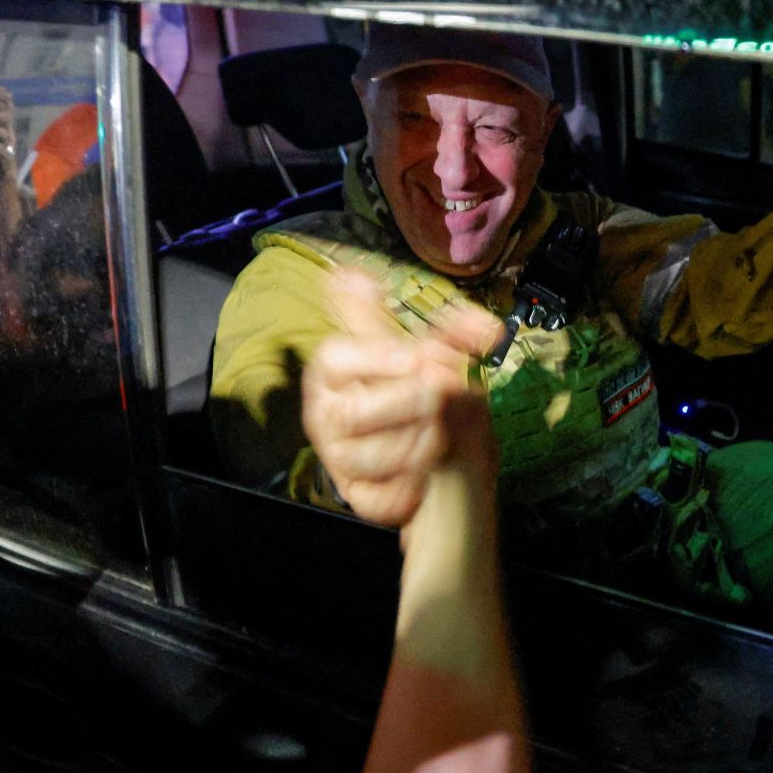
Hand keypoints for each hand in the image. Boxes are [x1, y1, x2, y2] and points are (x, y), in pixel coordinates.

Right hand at [301, 270, 503, 526]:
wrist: (443, 454)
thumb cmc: (422, 393)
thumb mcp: (427, 352)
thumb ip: (419, 320)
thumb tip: (362, 277)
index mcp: (332, 372)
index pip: (335, 359)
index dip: (379, 356)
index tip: (420, 356)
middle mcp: (326, 417)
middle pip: (352, 411)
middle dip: (407, 401)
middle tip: (446, 390)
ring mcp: (339, 459)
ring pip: (369, 456)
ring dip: (419, 441)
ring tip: (446, 430)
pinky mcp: (360, 496)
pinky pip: (384, 495)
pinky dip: (417, 481)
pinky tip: (436, 466)